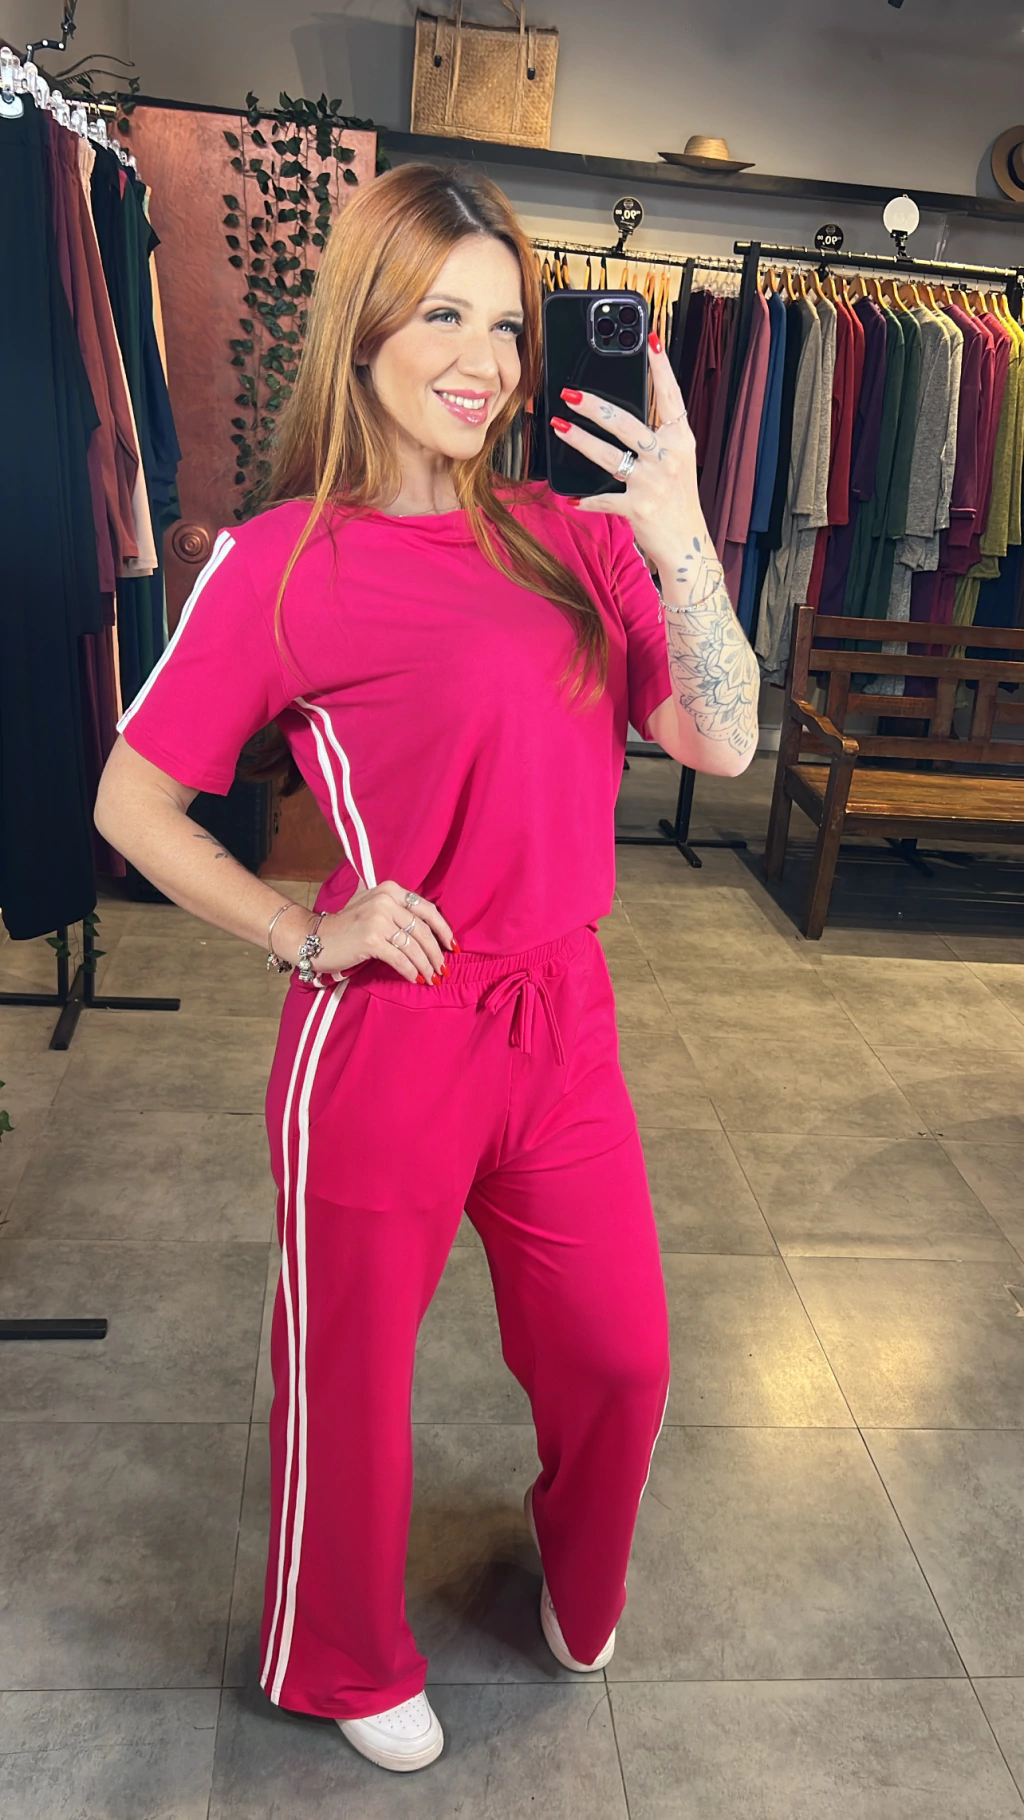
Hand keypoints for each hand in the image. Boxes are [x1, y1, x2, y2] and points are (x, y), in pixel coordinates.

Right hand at [297, 881, 455, 985]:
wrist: (315, 938)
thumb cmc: (346, 927)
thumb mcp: (372, 906)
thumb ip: (397, 909)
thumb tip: (431, 929)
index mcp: (390, 890)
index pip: (427, 909)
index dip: (443, 930)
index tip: (452, 946)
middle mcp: (386, 900)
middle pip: (423, 930)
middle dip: (437, 953)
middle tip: (444, 969)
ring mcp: (378, 919)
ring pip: (413, 946)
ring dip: (427, 965)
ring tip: (433, 978)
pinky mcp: (371, 939)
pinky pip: (400, 958)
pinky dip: (411, 971)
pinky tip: (416, 979)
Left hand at [551, 333, 701, 567]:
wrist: (687, 546)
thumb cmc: (677, 502)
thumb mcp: (677, 464)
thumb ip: (658, 439)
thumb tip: (623, 416)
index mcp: (681, 441)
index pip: (671, 398)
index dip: (661, 369)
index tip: (651, 341)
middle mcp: (668, 458)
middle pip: (627, 423)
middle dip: (595, 407)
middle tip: (571, 394)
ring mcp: (652, 483)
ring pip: (609, 455)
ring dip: (579, 440)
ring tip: (559, 427)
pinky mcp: (638, 508)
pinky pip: (603, 499)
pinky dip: (586, 500)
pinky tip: (569, 496)